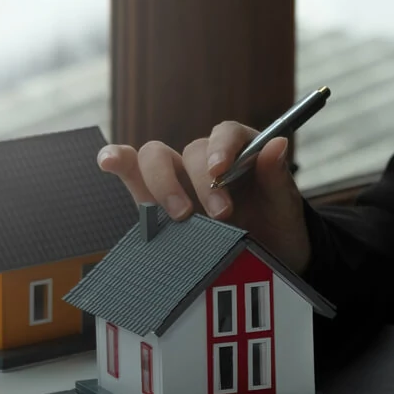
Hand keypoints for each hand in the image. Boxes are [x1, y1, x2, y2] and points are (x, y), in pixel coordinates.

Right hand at [98, 123, 310, 273]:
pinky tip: (108, 162)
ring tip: (179, 216)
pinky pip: (132, 173)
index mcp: (241, 151)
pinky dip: (118, 162)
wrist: (270, 260)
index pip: (225, 133)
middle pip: (189, 150)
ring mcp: (179, 178)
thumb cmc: (278, 227)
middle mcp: (206, 159)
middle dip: (199, 181)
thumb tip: (277, 143)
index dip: (220, 147)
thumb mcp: (285, 206)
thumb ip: (277, 176)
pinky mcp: (157, 199)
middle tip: (220, 214)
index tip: (220, 170)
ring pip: (155, 158)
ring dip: (163, 183)